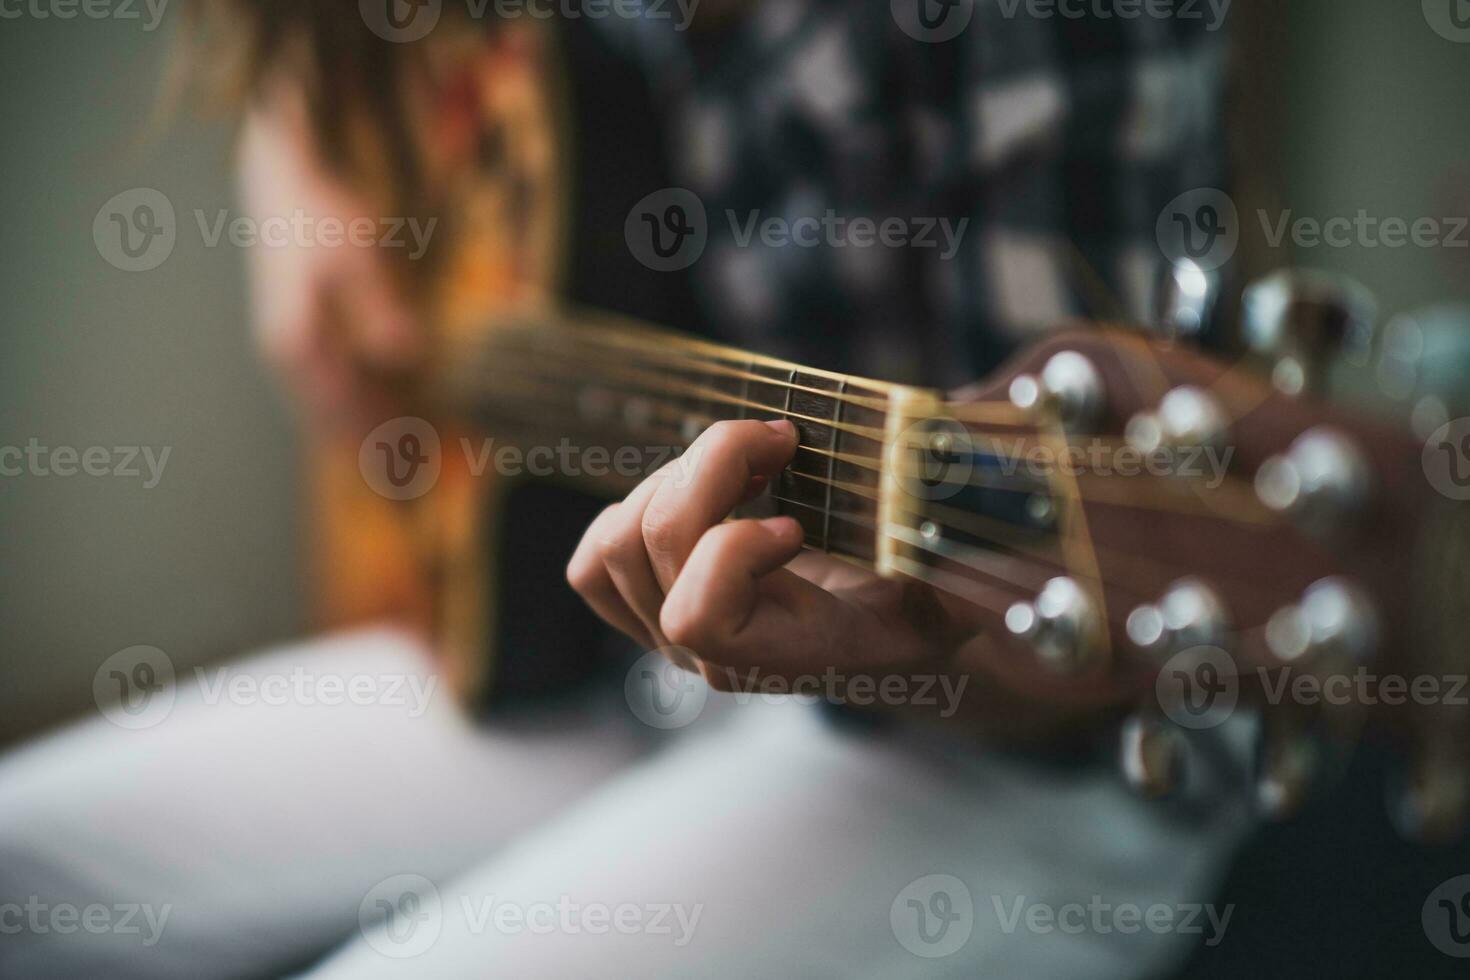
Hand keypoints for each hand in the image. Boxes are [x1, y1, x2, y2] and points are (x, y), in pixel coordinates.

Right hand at [236, 83, 421, 432]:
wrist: (283, 184)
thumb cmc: (323, 216)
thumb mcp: (359, 256)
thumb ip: (379, 307)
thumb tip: (403, 354)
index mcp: (297, 340)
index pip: (344, 407)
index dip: (380, 434)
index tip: (415, 456)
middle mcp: (285, 356)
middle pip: (333, 420)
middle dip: (373, 447)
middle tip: (413, 477)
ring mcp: (287, 352)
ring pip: (326, 412)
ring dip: (362, 437)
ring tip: (402, 463)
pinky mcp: (298, 343)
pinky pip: (326, 394)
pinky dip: (354, 413)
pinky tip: (385, 421)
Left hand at [567, 419, 979, 702]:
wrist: (901, 639)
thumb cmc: (932, 599)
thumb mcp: (961, 573)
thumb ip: (964, 539)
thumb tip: (998, 471)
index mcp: (786, 656)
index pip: (699, 617)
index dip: (734, 549)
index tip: (798, 522)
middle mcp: (716, 657)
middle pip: (652, 546)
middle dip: (712, 466)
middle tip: (783, 441)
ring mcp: (673, 636)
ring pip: (616, 540)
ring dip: (677, 477)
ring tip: (748, 464)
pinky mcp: (651, 608)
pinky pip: (597, 558)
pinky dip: (636, 505)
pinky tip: (707, 491)